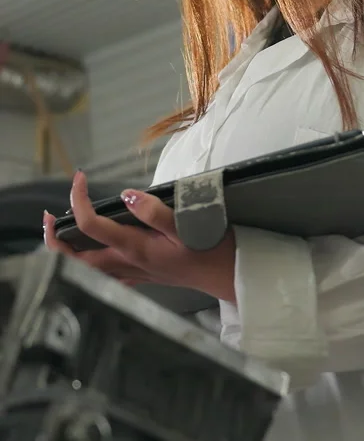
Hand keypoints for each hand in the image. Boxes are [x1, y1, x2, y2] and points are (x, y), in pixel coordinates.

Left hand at [43, 171, 235, 302]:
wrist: (226, 274)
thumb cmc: (211, 248)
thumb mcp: (187, 224)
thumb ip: (154, 211)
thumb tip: (127, 196)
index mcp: (134, 247)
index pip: (90, 225)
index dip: (78, 199)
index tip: (80, 177)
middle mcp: (127, 262)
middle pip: (76, 257)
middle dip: (55, 237)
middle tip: (48, 215)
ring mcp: (132, 272)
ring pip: (86, 268)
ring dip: (67, 251)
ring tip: (59, 230)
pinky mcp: (140, 276)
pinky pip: (103, 275)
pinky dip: (86, 263)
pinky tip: (90, 254)